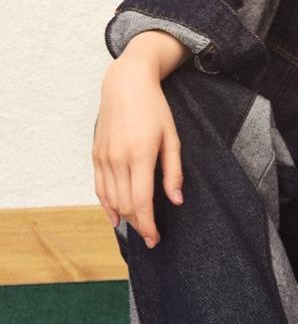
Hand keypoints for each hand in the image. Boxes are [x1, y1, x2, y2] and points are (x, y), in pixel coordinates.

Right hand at [92, 41, 183, 251]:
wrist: (126, 84)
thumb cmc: (154, 109)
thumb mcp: (172, 138)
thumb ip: (173, 172)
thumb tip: (176, 201)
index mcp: (141, 155)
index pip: (142, 201)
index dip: (148, 225)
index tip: (155, 238)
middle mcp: (119, 159)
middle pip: (126, 204)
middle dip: (138, 225)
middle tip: (151, 237)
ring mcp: (104, 157)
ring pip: (111, 199)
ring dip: (124, 217)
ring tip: (138, 227)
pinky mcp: (96, 154)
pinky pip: (100, 187)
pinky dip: (107, 205)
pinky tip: (116, 217)